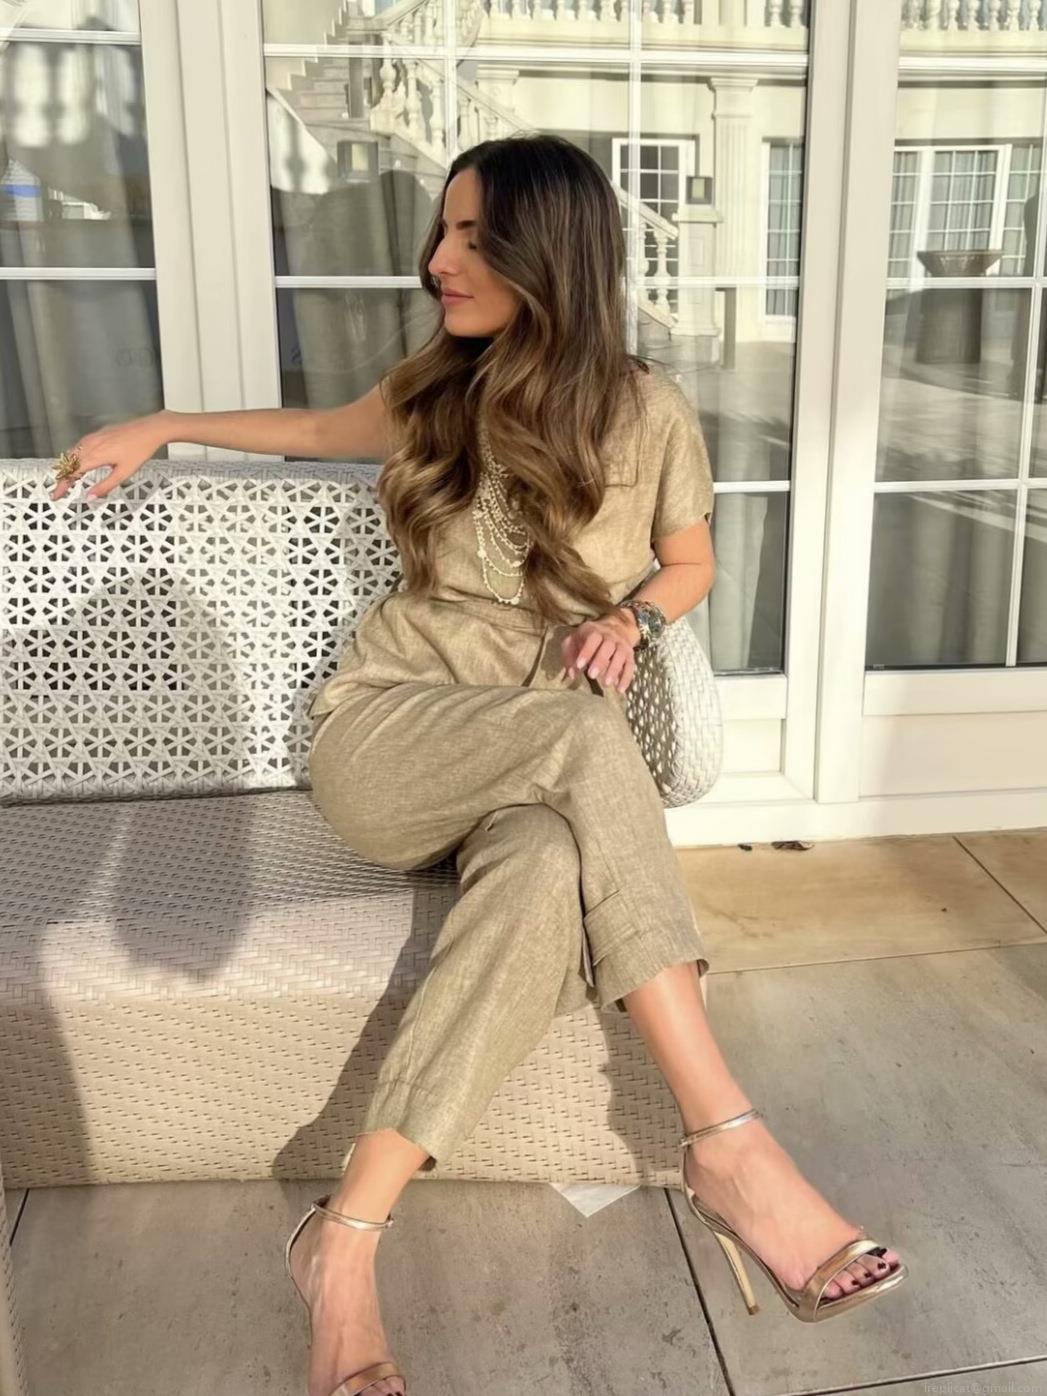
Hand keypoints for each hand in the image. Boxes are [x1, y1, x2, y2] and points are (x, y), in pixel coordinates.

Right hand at [48, 410, 172, 501]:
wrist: (150, 429)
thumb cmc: (140, 450)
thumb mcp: (124, 473)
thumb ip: (105, 486)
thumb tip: (90, 497)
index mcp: (95, 456)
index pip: (71, 473)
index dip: (62, 486)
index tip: (56, 495)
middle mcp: (90, 444)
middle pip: (68, 463)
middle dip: (62, 477)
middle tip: (61, 490)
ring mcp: (93, 437)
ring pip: (72, 452)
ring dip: (66, 466)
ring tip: (67, 478)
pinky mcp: (98, 433)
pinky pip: (80, 445)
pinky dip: (74, 456)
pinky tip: (80, 461)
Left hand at [561, 608, 639, 693]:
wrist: (617, 627)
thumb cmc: (589, 639)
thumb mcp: (575, 641)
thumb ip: (569, 655)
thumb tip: (572, 673)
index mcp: (594, 631)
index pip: (592, 639)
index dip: (586, 652)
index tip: (579, 666)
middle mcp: (610, 636)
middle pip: (608, 646)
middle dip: (600, 661)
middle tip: (591, 675)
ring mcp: (622, 645)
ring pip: (620, 656)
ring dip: (614, 670)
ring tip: (606, 684)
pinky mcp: (630, 655)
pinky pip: (630, 666)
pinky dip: (626, 678)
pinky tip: (619, 689)